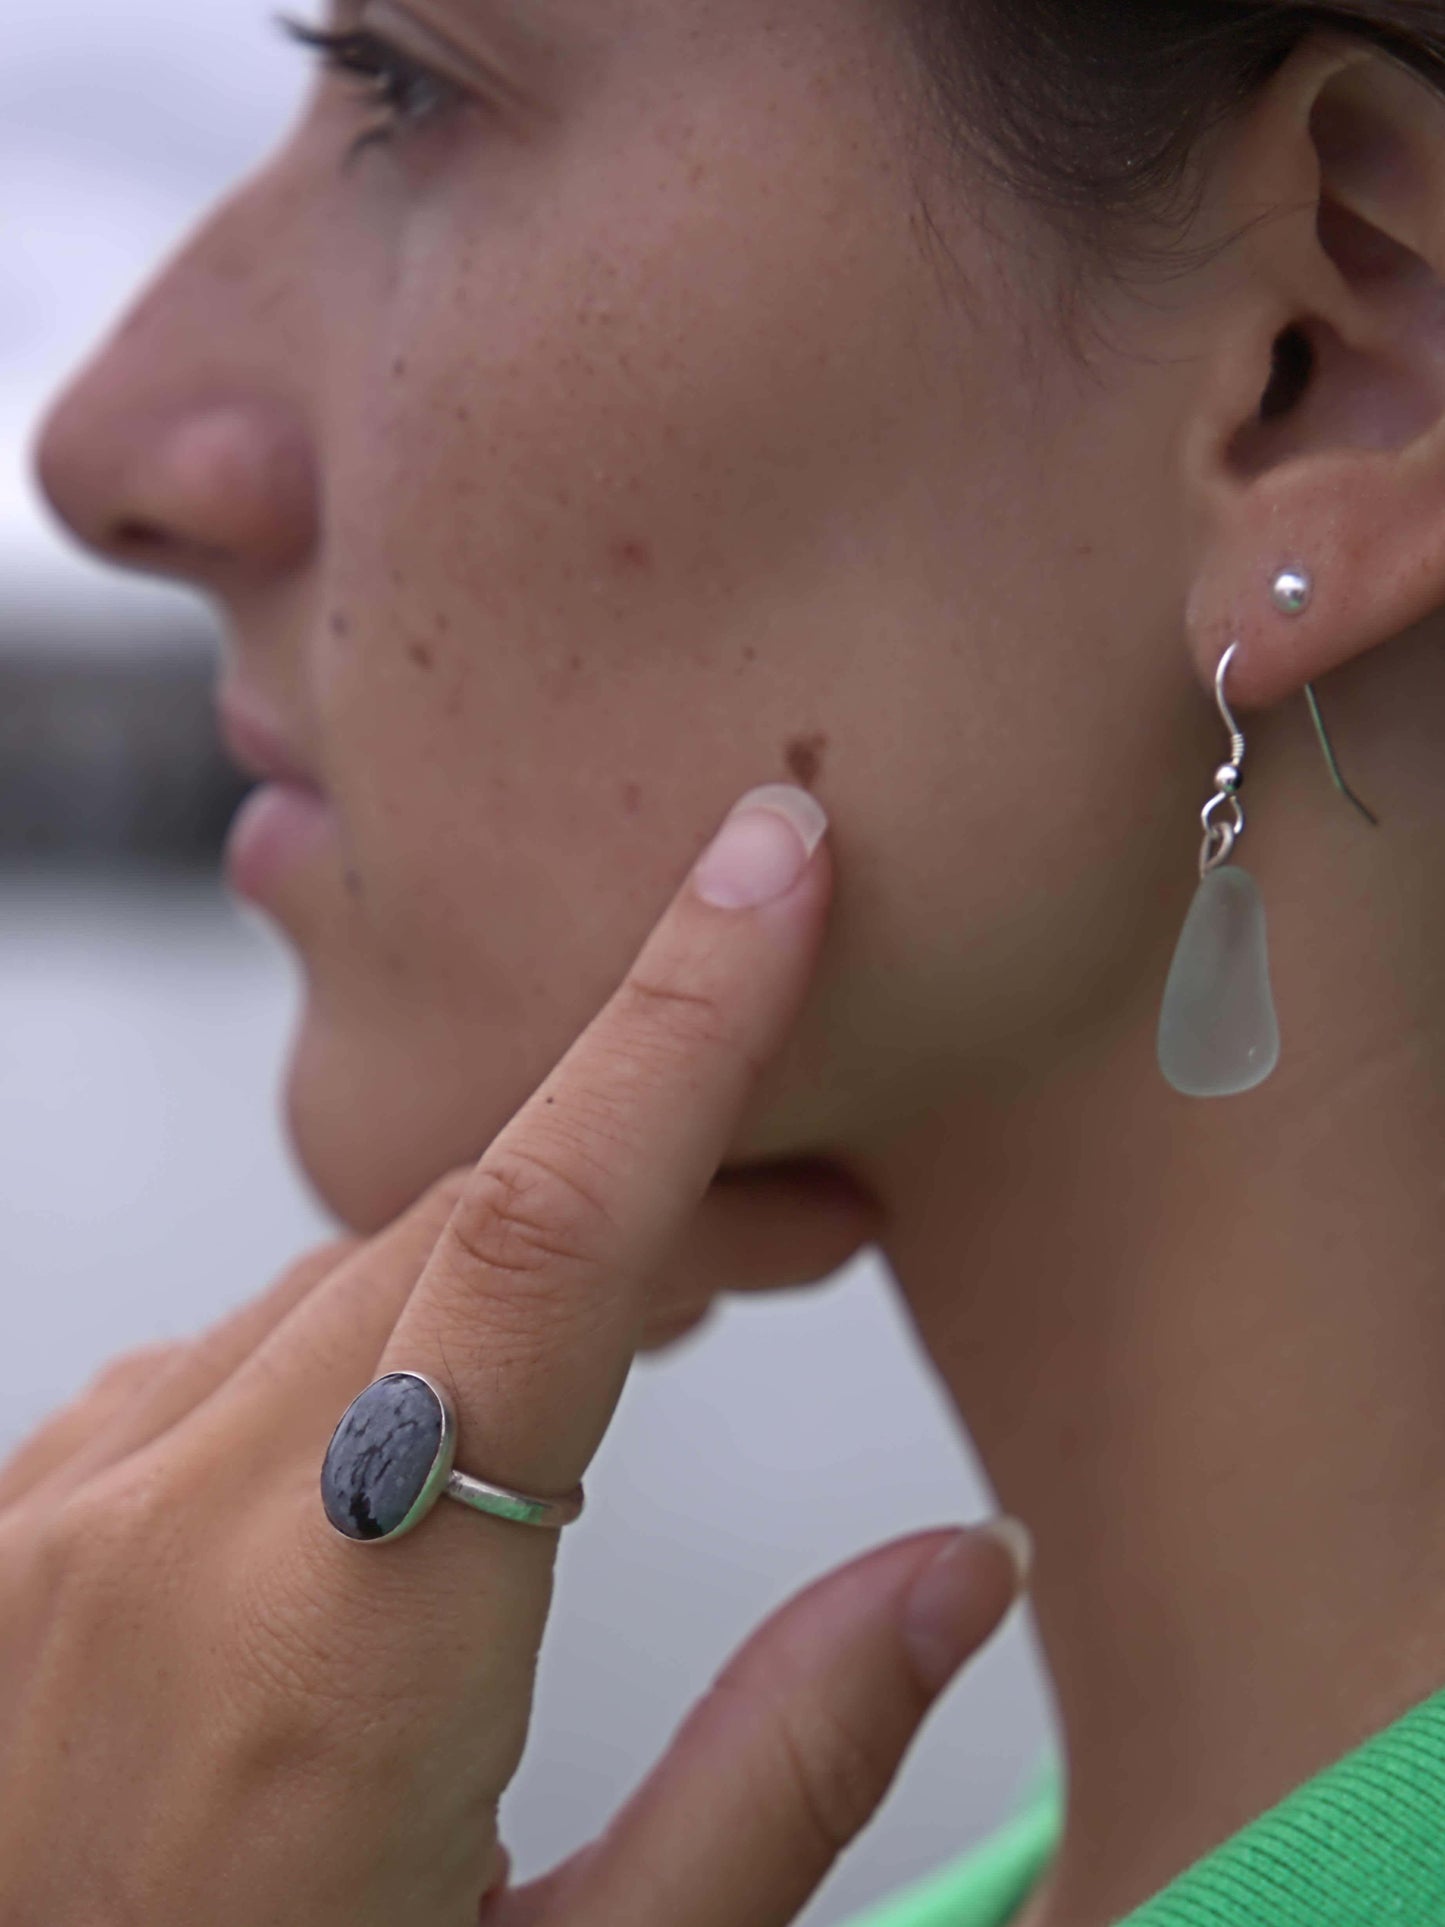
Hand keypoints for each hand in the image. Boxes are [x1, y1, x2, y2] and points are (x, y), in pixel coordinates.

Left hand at [0, 785, 1027, 1925]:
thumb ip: (782, 1768)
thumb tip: (966, 1567)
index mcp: (349, 1645)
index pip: (545, 1238)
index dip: (679, 1024)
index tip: (773, 863)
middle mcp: (175, 1525)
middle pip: (467, 1223)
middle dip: (662, 1175)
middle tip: (815, 1233)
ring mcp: (67, 1505)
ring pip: (353, 1270)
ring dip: (522, 1262)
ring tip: (651, 1338)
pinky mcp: (25, 1511)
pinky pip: (237, 1341)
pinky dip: (380, 1325)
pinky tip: (439, 1418)